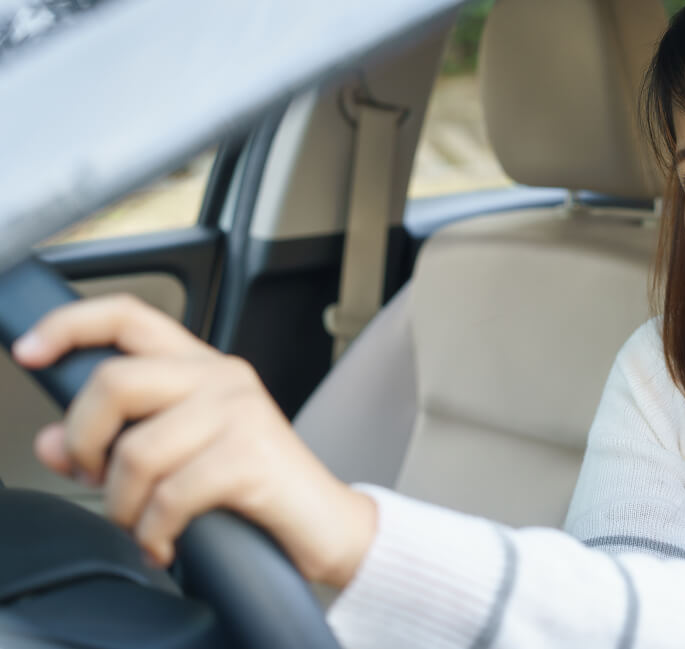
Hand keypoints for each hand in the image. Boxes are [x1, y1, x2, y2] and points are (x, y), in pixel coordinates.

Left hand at [10, 294, 375, 587]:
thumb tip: (55, 442)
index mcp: (203, 367)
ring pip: (137, 450)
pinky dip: (154, 531)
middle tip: (92, 476)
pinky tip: (165, 541)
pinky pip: (170, 495)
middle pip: (115, 381)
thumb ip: (115, 441)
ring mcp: (240, 413)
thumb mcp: (179, 458)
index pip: (129, 317)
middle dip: (84, 440)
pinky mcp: (251, 456)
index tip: (30, 351)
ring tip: (141, 523)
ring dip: (123, 504)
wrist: (326, 524)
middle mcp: (223, 377)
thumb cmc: (256, 489)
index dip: (70, 324)